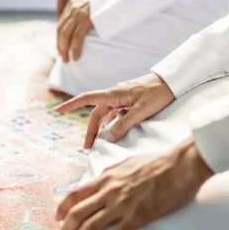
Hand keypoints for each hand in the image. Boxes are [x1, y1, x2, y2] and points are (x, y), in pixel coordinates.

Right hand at [54, 73, 174, 147]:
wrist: (172, 82)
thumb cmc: (158, 94)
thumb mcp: (141, 111)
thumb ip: (124, 125)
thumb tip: (108, 139)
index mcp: (114, 94)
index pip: (87, 99)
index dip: (71, 105)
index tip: (57, 110)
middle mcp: (115, 95)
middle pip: (97, 113)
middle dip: (91, 130)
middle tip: (88, 147)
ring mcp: (122, 97)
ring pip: (106, 114)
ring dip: (101, 128)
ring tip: (99, 143)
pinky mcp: (129, 100)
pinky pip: (116, 113)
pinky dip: (112, 123)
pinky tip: (114, 132)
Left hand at [56, 0, 93, 61]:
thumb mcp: (92, 0)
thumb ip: (85, 8)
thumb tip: (84, 23)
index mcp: (72, 2)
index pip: (61, 23)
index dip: (59, 37)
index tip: (62, 47)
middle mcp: (72, 7)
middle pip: (60, 30)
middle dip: (60, 46)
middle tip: (63, 57)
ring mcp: (79, 13)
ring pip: (66, 35)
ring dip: (65, 50)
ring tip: (67, 60)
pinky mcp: (87, 19)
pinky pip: (77, 37)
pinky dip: (75, 49)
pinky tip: (75, 57)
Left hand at [56, 138, 213, 229]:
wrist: (179, 166)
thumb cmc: (156, 162)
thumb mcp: (127, 162)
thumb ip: (111, 172)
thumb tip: (101, 177)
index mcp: (106, 178)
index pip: (75, 194)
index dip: (62, 208)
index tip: (57, 219)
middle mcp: (108, 191)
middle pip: (77, 213)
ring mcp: (121, 204)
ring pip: (90, 227)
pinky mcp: (137, 217)